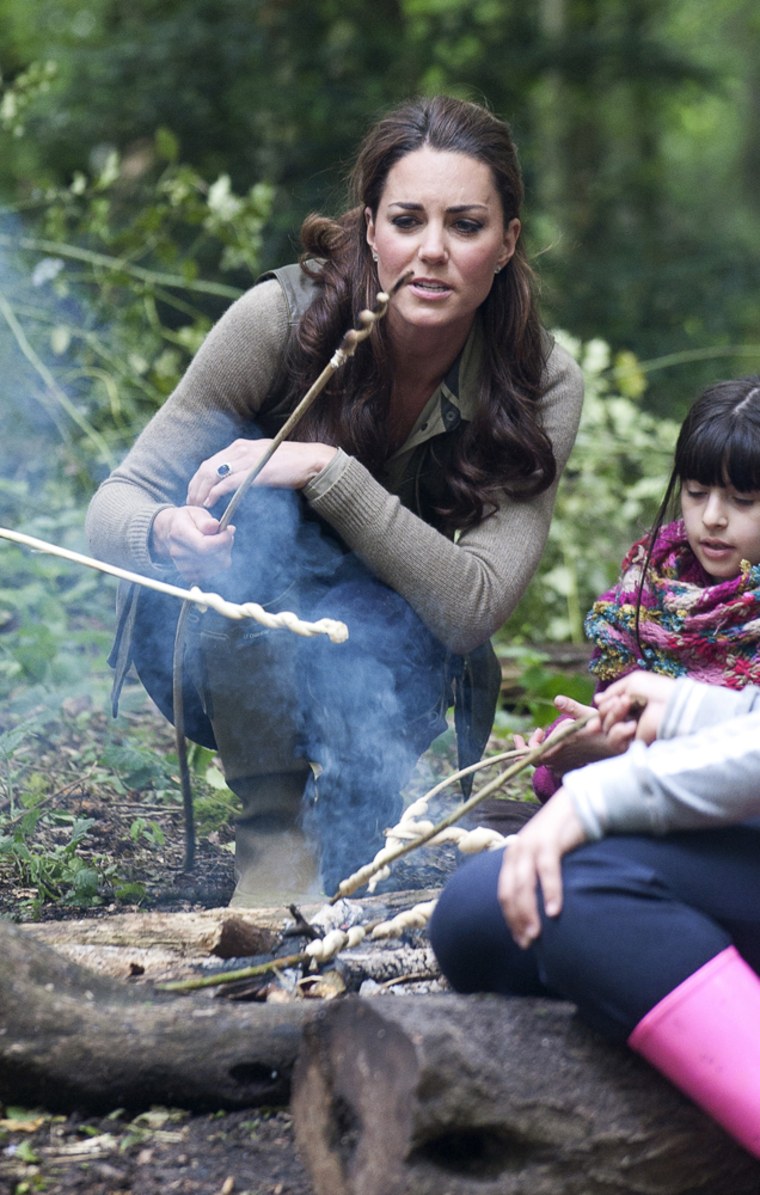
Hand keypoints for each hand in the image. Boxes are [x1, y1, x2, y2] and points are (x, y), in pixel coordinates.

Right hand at [150, 506, 235, 583]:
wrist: (168, 532)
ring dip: (224, 554)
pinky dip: (218, 564)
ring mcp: (182, 566)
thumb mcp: (195, 513)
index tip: (229, 530)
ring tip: (218, 542)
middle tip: (226, 534)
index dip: (223, 540)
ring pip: (217, 567)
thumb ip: (205, 520)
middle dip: (226, 546)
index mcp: (179, 533)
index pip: (205, 546)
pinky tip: (213, 553)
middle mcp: (178, 552)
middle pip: (213, 558)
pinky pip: (213, 573)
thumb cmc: (186, 520)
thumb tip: (215, 526)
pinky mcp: (189, 575)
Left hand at [186, 439, 337, 507]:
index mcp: (240, 446)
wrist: (311, 461)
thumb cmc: (291, 463)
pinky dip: (216, 493)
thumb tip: (237, 480)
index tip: (195, 493)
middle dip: (195, 486)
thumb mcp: (263, 460)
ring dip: (202, 492)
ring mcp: (247, 460)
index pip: (210, 462)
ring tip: (197, 506)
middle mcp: (239, 449)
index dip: (198, 479)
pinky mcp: (255, 472)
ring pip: (213, 474)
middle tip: (190, 503)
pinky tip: (210, 503)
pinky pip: (229, 483)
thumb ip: (247, 466)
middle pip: (206, 467)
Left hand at [497, 787, 586, 947]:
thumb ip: (538, 876)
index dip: (510, 919)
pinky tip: (554, 911)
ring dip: (529, 911)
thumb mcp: (546, 856)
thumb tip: (542, 910)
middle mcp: (518, 851)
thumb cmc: (564, 836)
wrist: (580, 803)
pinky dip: (549, 891)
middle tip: (526, 943)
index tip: (521, 941)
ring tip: (536, 934)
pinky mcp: (550, 840)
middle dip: (516, 920)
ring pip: (524, 884)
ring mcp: (532, 845)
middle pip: (510, 892)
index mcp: (513, 857)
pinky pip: (547, 870)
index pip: (505, 894)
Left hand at [520, 695, 633, 776]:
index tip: (525, 733)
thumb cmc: (606, 729)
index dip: (524, 748)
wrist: (622, 746)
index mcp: (560, 748)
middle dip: (532, 746)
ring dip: (543, 750)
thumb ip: (571, 707)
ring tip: (545, 734)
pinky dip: (553, 756)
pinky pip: (557, 767)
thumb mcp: (589, 715)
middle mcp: (562, 760)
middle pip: (537, 760)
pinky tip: (559, 744)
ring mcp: (569, 765)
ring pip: (547, 763)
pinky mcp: (576, 766)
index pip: (532, 756)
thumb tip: (557, 699)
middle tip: (538, 731)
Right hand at [595, 671, 675, 743]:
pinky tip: (633, 726)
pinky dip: (620, 731)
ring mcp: (631, 733)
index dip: (602, 706)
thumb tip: (597, 700)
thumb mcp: (633, 683)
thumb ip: (613, 691)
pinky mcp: (633, 745)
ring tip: (628, 706)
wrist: (673, 705)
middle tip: (623, 701)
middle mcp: (629, 719)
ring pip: (606, 729)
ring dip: (613, 716)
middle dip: (608, 708)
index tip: (599, 701)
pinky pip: (614, 741)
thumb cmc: (657, 691)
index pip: (607, 709)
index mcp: (631, 705)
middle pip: (603, 719)